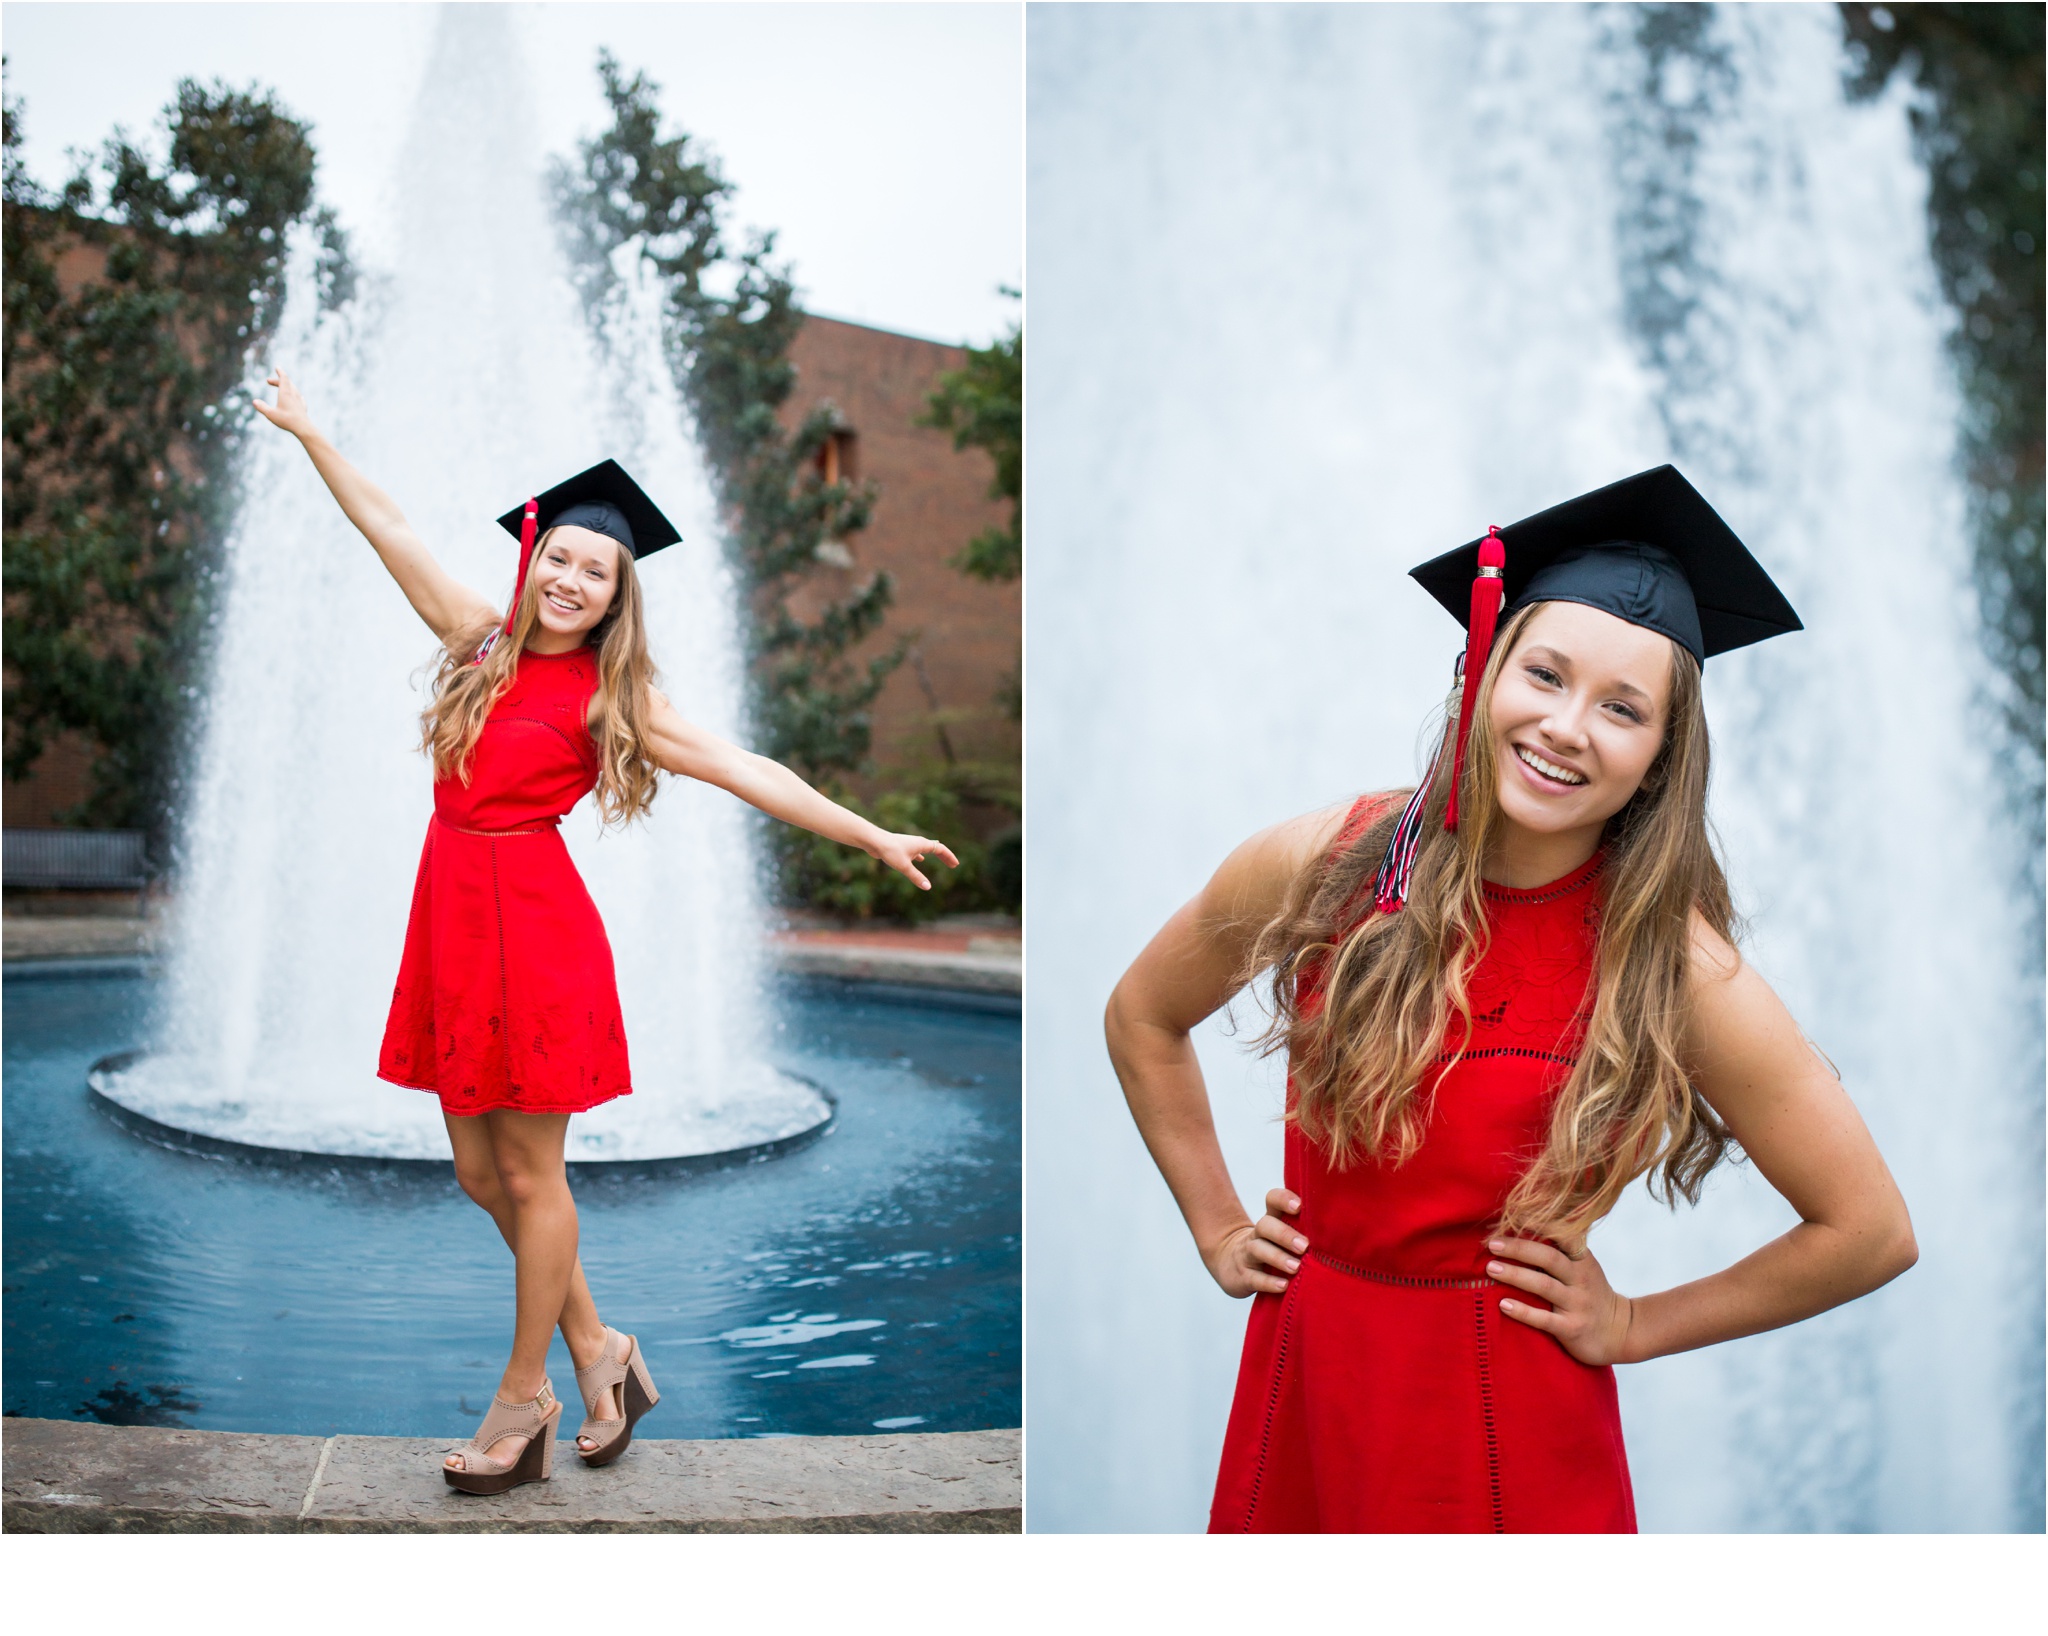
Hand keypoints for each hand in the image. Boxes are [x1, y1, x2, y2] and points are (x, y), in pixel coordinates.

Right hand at [251, 366, 317, 438]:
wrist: (304, 428)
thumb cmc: (286, 420)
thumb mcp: (270, 414)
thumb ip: (262, 407)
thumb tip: (254, 402)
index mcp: (285, 393)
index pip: (284, 378)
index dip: (280, 372)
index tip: (277, 367)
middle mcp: (293, 395)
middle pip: (287, 382)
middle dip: (278, 380)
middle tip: (268, 381)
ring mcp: (299, 401)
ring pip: (294, 389)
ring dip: (287, 386)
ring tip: (282, 386)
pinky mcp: (303, 407)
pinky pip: (299, 397)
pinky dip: (295, 394)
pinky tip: (298, 396)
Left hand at [869, 832, 958, 890]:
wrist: (874, 841)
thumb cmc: (890, 851)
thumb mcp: (904, 866)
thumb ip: (916, 877)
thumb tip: (928, 887)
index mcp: (922, 844)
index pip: (941, 849)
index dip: (949, 857)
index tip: (955, 864)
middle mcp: (918, 842)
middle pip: (936, 848)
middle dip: (945, 857)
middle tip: (953, 865)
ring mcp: (910, 844)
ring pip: (926, 849)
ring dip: (935, 855)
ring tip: (941, 859)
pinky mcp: (902, 847)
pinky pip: (916, 851)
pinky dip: (921, 856)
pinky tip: (920, 860)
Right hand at [1204, 1189, 1308, 1298]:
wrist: (1230, 1264)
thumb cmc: (1270, 1249)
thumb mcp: (1281, 1236)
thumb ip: (1304, 1231)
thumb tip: (1344, 1232)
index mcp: (1271, 1220)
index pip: (1272, 1200)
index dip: (1284, 1199)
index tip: (1300, 1206)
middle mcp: (1258, 1234)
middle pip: (1265, 1225)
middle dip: (1285, 1234)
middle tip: (1304, 1246)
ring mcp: (1247, 1254)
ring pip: (1258, 1250)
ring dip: (1278, 1258)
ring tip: (1296, 1267)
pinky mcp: (1242, 1276)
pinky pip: (1254, 1278)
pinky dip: (1269, 1282)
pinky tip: (1283, 1286)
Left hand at [1486, 1236, 1632, 1364]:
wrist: (1621, 1332)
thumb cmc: (1591, 1293)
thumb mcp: (1584, 1267)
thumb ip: (1560, 1250)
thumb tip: (1523, 1225)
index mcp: (1582, 1260)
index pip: (1564, 1237)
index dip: (1541, 1225)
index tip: (1515, 1215)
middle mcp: (1581, 1279)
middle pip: (1549, 1259)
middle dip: (1519, 1249)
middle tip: (1492, 1244)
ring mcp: (1577, 1304)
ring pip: (1544, 1286)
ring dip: (1515, 1275)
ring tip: (1491, 1268)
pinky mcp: (1571, 1328)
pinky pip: (1544, 1319)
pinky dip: (1523, 1311)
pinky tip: (1503, 1304)